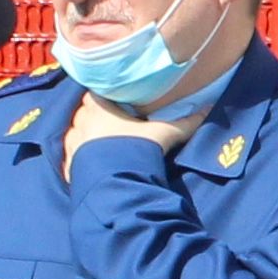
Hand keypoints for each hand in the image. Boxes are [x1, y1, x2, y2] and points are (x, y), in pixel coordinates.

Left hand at [65, 85, 196, 161]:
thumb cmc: (136, 150)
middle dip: (94, 117)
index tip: (115, 101)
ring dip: (85, 137)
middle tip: (111, 123)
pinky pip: (70, 157)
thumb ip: (185, 121)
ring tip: (101, 144)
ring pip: (75, 135)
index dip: (104, 96)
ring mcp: (72, 146)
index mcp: (99, 109)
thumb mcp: (164, 134)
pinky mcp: (69, 167)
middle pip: (83, 113)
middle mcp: (81, 124)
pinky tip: (92, 163)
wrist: (116, 185)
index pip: (94, 93)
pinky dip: (79, 158)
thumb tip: (208, 109)